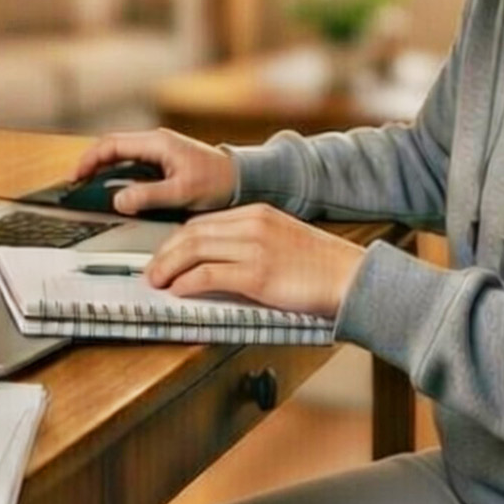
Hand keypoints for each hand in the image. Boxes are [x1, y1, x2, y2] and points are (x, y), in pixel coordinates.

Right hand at [73, 128, 237, 215]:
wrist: (242, 180)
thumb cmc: (217, 182)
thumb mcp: (182, 192)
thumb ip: (149, 196)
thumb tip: (118, 200)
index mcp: (157, 143)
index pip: (112, 144)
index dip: (89, 160)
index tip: (76, 177)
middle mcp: (155, 142)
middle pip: (112, 147)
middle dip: (91, 164)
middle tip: (76, 185)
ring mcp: (158, 151)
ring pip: (121, 156)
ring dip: (103, 170)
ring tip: (89, 189)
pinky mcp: (162, 162)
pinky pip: (132, 165)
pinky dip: (118, 175)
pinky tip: (114, 190)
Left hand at [144, 205, 366, 318]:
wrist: (353, 277)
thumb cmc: (322, 266)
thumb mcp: (283, 240)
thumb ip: (252, 243)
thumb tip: (218, 263)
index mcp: (258, 213)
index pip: (203, 222)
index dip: (176, 240)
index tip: (164, 256)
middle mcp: (252, 224)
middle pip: (191, 232)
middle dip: (164, 253)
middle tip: (151, 272)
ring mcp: (254, 248)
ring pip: (193, 250)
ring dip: (167, 268)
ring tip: (157, 282)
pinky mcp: (257, 275)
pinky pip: (209, 274)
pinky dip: (187, 283)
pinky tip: (178, 291)